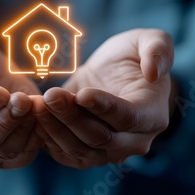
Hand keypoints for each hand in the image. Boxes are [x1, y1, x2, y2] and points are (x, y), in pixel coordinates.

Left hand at [32, 29, 173, 167]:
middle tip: (50, 95)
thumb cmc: (132, 55)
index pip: (128, 117)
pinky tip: (36, 118)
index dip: (104, 107)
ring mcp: (109, 152)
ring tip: (38, 104)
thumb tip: (154, 72)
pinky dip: (49, 139)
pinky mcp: (86, 153)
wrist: (112, 73)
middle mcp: (134, 141)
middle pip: (101, 137)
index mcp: (152, 115)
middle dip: (72, 117)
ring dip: (56, 128)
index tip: (81, 93)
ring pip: (80, 149)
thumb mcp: (150, 40)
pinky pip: (65, 154)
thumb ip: (158, 49)